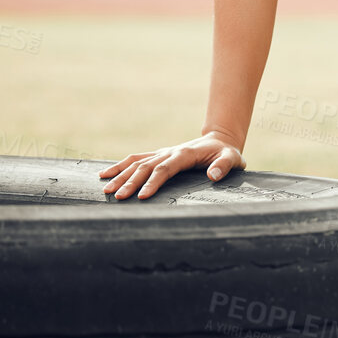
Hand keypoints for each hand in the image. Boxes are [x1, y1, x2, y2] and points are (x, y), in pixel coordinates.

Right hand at [98, 131, 245, 200]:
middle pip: (145, 167)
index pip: (164, 169)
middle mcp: (169, 152)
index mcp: (184, 154)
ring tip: (105, 189)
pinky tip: (105, 174)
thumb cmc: (227, 153)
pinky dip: (119, 166)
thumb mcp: (233, 158)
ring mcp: (162, 153)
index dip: (153, 182)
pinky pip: (136, 159)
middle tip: (118, 197)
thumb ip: (224, 166)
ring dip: (120, 175)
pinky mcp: (158, 155)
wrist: (220, 140)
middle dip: (130, 182)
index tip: (142, 197)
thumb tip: (213, 175)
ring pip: (136, 162)